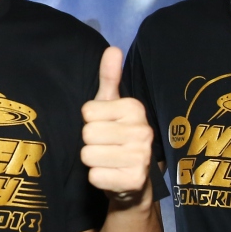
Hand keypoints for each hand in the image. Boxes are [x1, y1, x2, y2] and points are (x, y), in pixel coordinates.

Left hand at [81, 47, 154, 205]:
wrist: (132, 183)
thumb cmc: (117, 138)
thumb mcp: (111, 106)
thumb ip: (109, 78)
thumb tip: (113, 49)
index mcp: (135, 108)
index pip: (87, 111)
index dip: (90, 122)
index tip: (105, 127)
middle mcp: (143, 131)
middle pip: (87, 133)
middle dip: (90, 143)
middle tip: (106, 147)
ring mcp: (141, 157)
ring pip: (88, 154)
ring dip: (93, 161)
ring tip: (108, 161)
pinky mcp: (133, 180)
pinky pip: (94, 176)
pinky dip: (97, 179)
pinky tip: (111, 176)